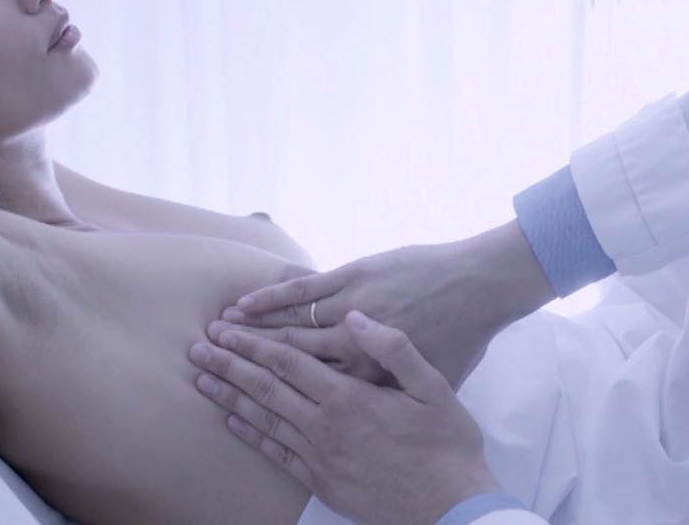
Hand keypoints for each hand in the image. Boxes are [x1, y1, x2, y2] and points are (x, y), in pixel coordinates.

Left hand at [190, 312, 503, 524]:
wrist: (449, 508)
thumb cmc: (447, 445)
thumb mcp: (432, 387)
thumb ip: (393, 348)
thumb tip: (355, 317)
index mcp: (349, 396)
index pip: (288, 360)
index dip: (253, 342)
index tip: (225, 328)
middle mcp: (325, 425)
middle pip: (265, 387)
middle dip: (228, 365)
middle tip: (197, 348)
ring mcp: (319, 456)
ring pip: (263, 419)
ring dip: (229, 397)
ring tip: (201, 379)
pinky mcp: (320, 481)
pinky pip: (276, 454)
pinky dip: (250, 435)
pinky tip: (232, 422)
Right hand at [223, 221, 555, 387]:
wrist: (481, 286)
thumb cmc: (463, 338)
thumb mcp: (432, 384)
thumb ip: (394, 397)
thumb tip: (369, 414)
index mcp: (368, 375)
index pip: (308, 388)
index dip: (270, 393)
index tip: (236, 395)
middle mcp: (352, 345)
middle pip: (287, 358)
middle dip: (245, 362)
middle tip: (207, 361)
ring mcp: (350, 306)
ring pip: (290, 323)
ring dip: (250, 330)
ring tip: (217, 334)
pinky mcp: (354, 275)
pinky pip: (305, 289)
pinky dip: (273, 297)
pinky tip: (246, 303)